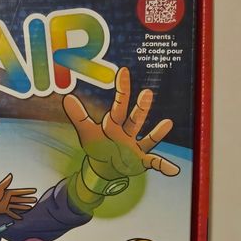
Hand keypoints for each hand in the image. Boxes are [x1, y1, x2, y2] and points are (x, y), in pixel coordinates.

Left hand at [0, 174, 36, 218]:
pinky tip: (21, 218)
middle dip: (27, 199)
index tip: (34, 190)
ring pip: (17, 205)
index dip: (27, 191)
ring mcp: (7, 204)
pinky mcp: (4, 210)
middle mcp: (9, 198)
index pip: (20, 192)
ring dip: (23, 206)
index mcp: (9, 192)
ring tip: (30, 207)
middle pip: (20, 199)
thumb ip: (5, 182)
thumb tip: (11, 175)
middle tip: (35, 199)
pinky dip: (16, 215)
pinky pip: (11, 213)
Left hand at [63, 67, 179, 180]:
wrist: (104, 168)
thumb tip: (67, 97)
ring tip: (167, 123)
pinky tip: (173, 170)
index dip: (121, 89)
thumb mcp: (86, 132)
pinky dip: (163, 166)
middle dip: (141, 108)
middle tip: (147, 93)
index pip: (119, 105)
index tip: (124, 71)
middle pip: (135, 119)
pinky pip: (154, 163)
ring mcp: (135, 147)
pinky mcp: (140, 161)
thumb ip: (79, 115)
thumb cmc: (98, 146)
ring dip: (157, 132)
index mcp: (115, 124)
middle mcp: (127, 133)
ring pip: (148, 138)